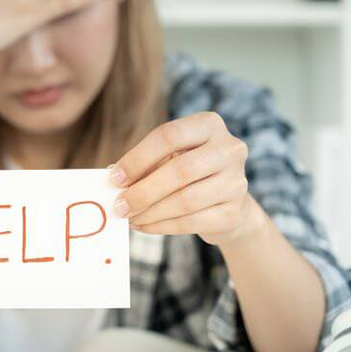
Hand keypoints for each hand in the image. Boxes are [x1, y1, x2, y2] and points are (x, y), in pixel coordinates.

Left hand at [108, 112, 261, 247]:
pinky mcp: (233, 213)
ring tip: (130, 217)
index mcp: (209, 125)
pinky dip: (162, 226)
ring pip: (186, 200)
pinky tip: (144, 226)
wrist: (228, 204)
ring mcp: (236, 182)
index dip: (138, 158)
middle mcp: (229, 149)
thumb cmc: (190, 175)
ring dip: (150, 212)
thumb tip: (113, 177)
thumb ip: (146, 164)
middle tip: (119, 205)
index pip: (169, 135)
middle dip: (143, 190)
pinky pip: (191, 222)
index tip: (115, 178)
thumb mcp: (171, 158)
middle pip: (180, 170)